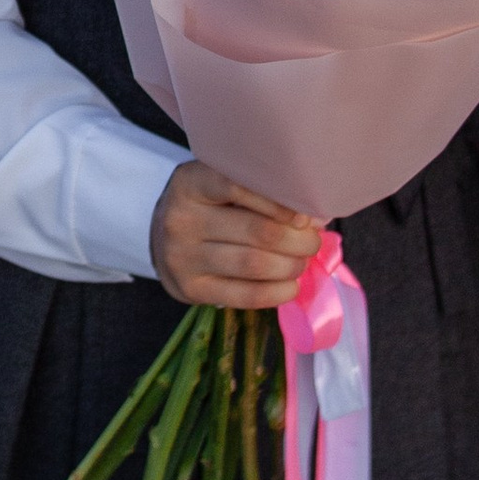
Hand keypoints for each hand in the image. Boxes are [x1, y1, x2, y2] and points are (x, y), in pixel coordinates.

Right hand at [150, 159, 327, 310]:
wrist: (164, 240)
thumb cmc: (208, 207)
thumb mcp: (221, 183)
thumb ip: (261, 192)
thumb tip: (314, 219)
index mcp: (190, 183)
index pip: (241, 188)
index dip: (282, 204)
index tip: (304, 216)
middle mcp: (181, 218)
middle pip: (258, 231)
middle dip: (298, 240)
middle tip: (311, 241)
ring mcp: (182, 257)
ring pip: (255, 264)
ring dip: (291, 266)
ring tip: (301, 261)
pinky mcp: (190, 289)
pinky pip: (246, 296)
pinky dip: (278, 292)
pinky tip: (290, 285)